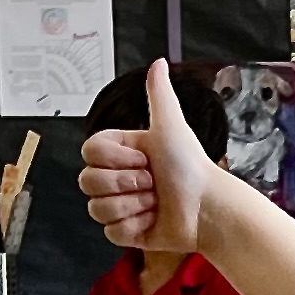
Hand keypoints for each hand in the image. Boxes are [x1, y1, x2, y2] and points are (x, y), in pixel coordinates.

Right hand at [79, 60, 218, 252]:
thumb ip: (159, 95)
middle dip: (123, 184)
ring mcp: (122, 206)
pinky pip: (111, 232)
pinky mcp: (127, 232)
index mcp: (122, 153)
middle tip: (152, 182)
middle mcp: (118, 178)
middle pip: (87, 182)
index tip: (143, 158)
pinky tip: (153, 220)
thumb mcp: (172, 126)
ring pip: (97, 209)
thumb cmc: (192, 168)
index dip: (114, 159)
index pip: (89, 153)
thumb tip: (157, 62)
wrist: (208, 208)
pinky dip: (134, 227)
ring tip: (155, 202)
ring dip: (131, 205)